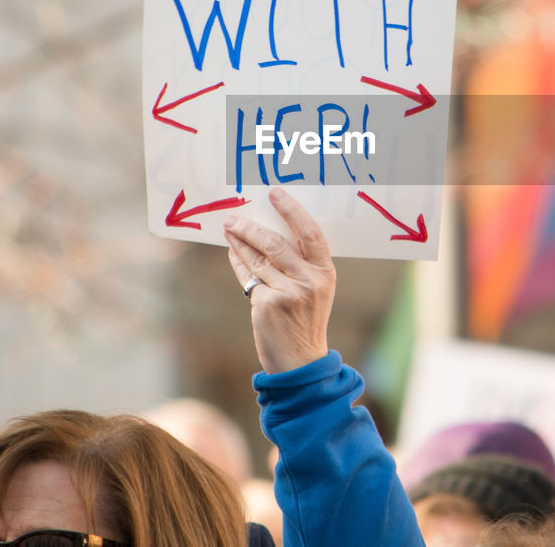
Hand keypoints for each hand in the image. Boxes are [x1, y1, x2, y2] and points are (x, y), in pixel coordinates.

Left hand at [224, 188, 335, 373]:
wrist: (300, 361)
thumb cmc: (306, 322)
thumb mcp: (314, 291)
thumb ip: (299, 265)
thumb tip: (267, 234)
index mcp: (325, 273)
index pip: (310, 232)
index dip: (292, 210)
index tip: (275, 193)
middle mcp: (309, 280)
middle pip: (275, 242)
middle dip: (251, 227)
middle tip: (234, 216)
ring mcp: (289, 293)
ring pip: (258, 258)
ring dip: (240, 241)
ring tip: (229, 229)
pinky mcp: (268, 304)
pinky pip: (249, 277)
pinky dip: (239, 263)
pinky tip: (233, 253)